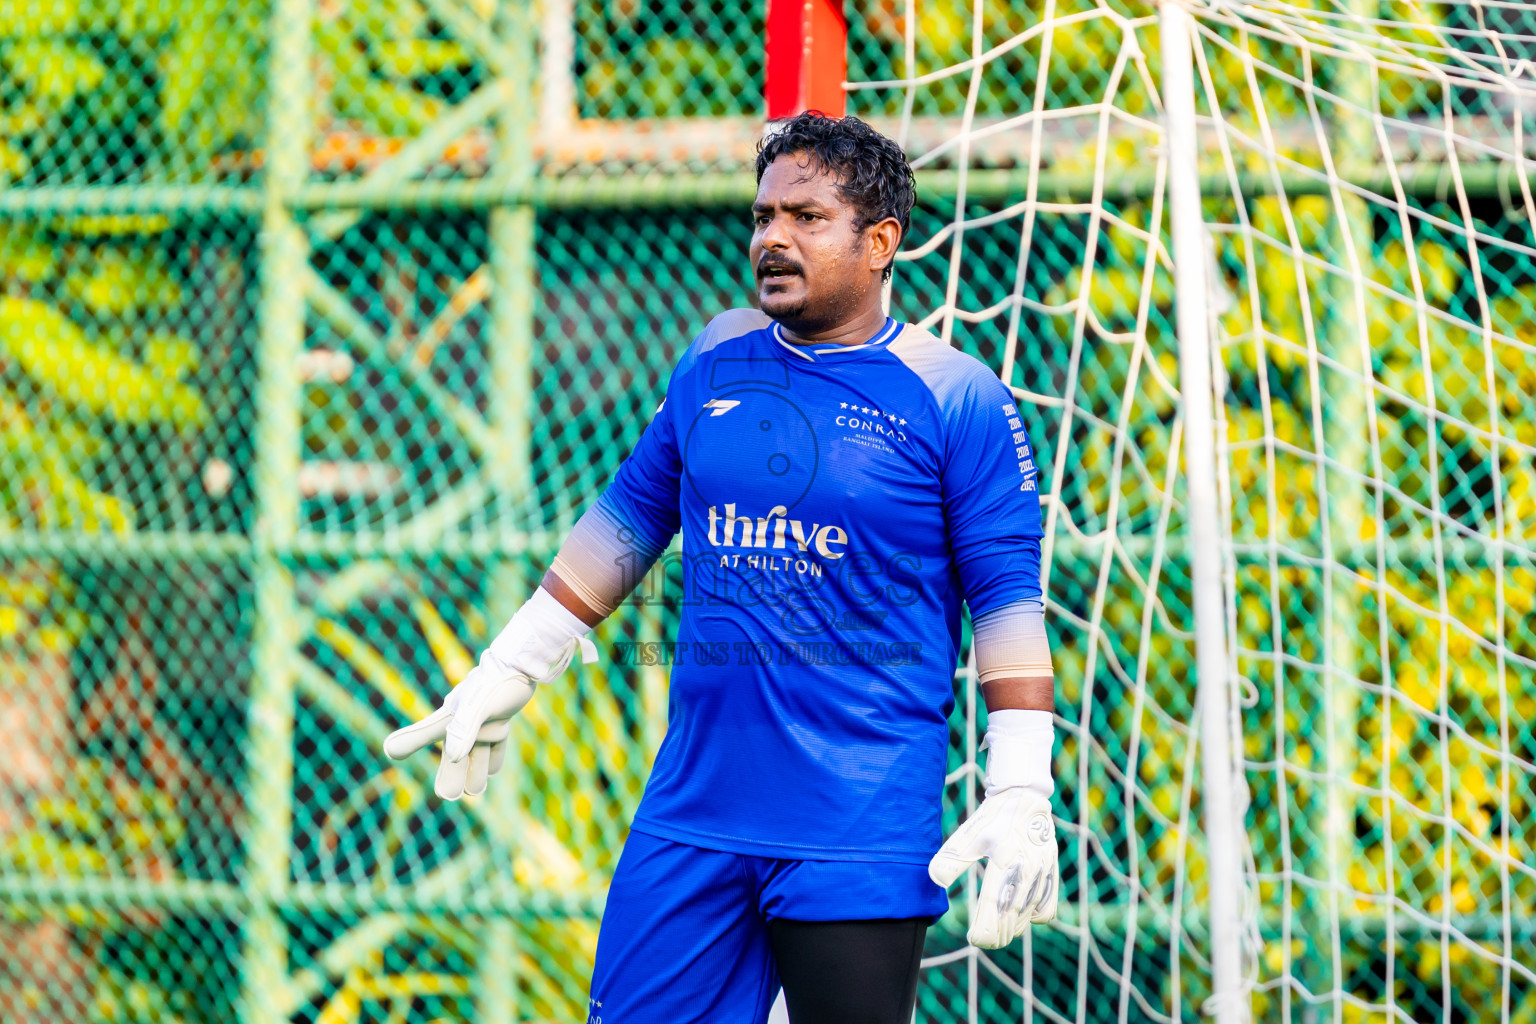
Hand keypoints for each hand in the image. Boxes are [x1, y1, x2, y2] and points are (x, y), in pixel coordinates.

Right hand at [382, 655, 537, 800]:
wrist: (522, 662)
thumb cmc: (498, 681)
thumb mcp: (481, 705)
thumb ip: (464, 729)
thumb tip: (453, 757)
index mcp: (452, 717)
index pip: (424, 734)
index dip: (408, 744)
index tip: (391, 751)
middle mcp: (464, 722)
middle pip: (454, 755)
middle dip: (452, 776)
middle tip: (450, 796)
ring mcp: (482, 722)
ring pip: (476, 754)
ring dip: (476, 772)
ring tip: (476, 792)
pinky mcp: (499, 719)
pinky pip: (494, 744)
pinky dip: (492, 758)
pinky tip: (493, 770)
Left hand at [928, 788, 1059, 947]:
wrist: (1025, 799)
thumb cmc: (993, 818)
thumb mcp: (968, 836)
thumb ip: (952, 859)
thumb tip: (934, 880)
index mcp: (1004, 862)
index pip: (993, 907)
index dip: (985, 930)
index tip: (974, 940)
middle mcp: (1026, 872)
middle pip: (1011, 919)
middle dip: (997, 935)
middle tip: (982, 938)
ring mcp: (1041, 876)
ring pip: (1027, 917)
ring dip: (1012, 928)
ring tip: (996, 930)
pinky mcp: (1051, 875)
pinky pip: (1046, 910)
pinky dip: (1032, 918)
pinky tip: (1019, 915)